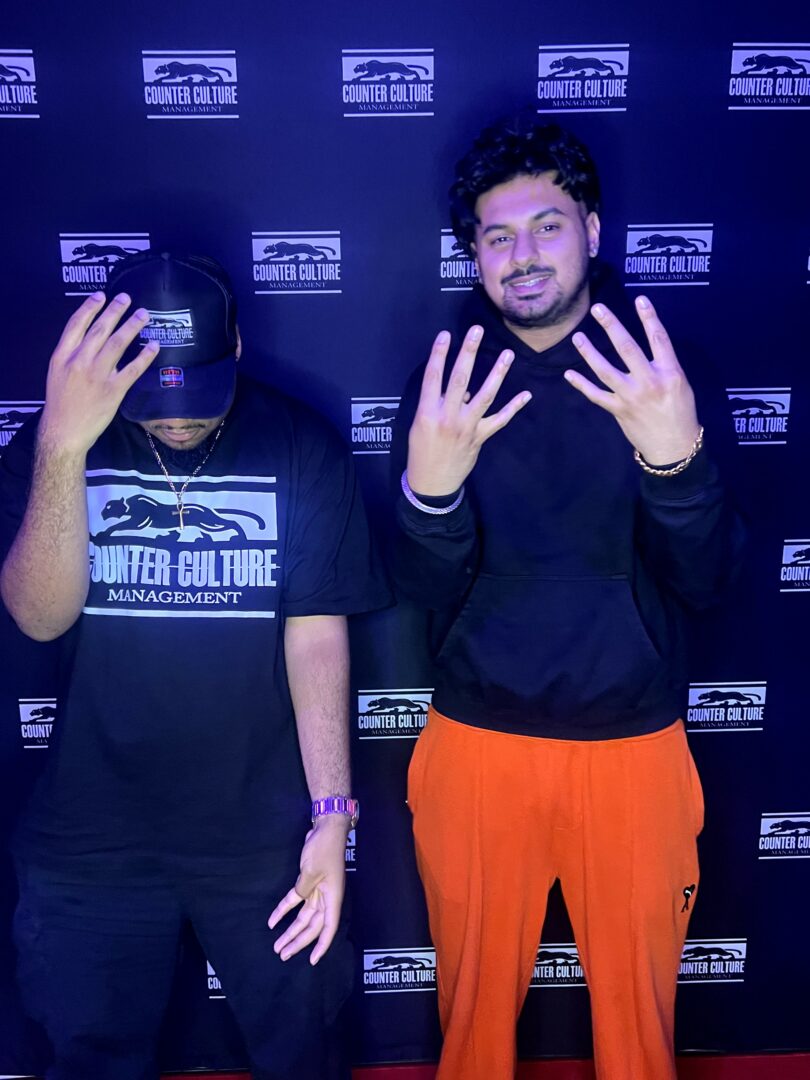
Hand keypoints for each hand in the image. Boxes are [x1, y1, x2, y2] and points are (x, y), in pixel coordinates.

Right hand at [38, 292, 158, 455]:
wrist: (64, 431)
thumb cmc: (60, 403)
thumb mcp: (56, 372)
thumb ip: (71, 354)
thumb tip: (91, 338)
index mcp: (62, 356)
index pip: (76, 324)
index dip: (89, 308)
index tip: (101, 295)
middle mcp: (79, 361)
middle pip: (100, 330)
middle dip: (115, 311)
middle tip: (127, 298)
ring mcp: (97, 375)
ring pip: (118, 344)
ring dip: (132, 326)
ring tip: (144, 315)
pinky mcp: (113, 390)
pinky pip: (133, 369)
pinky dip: (145, 356)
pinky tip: (153, 345)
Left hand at [268, 815, 348, 964]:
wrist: (326, 828)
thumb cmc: (324, 849)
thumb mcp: (312, 870)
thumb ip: (304, 889)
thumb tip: (299, 899)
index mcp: (332, 897)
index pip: (329, 927)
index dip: (322, 945)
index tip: (312, 961)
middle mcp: (326, 898)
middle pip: (313, 926)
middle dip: (298, 942)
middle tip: (283, 955)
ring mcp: (316, 890)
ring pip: (303, 917)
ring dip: (291, 931)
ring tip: (278, 946)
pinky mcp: (307, 882)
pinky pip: (294, 901)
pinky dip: (283, 911)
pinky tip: (273, 922)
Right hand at [406, 326, 530, 495]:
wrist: (432, 482)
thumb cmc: (421, 451)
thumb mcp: (419, 426)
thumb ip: (437, 404)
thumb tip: (459, 388)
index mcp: (427, 412)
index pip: (433, 377)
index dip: (439, 354)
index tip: (445, 334)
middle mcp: (448, 417)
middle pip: (460, 379)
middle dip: (468, 353)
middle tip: (476, 331)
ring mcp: (466, 427)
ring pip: (485, 396)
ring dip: (497, 374)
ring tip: (507, 354)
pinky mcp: (480, 437)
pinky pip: (500, 420)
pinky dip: (514, 407)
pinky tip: (526, 394)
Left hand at [564, 297, 699, 464]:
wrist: (674, 447)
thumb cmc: (681, 412)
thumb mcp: (681, 384)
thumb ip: (664, 365)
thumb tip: (646, 345)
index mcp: (670, 372)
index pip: (658, 338)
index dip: (649, 317)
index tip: (640, 299)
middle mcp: (649, 382)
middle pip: (627, 348)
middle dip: (611, 326)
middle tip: (597, 309)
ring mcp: (631, 396)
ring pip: (605, 369)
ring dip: (589, 352)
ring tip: (577, 336)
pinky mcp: (618, 410)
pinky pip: (596, 395)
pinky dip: (581, 385)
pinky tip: (569, 374)